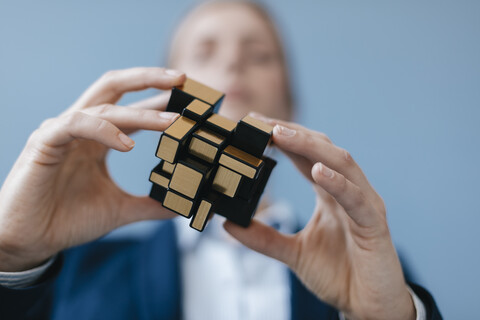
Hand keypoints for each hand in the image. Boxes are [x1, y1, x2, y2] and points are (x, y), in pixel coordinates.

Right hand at [0, 67, 184, 271]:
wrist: (31, 242)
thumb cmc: (68, 219)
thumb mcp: (119, 209)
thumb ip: (149, 205)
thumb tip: (180, 206)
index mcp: (98, 138)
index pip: (130, 107)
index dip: (157, 98)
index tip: (189, 98)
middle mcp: (81, 128)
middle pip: (114, 86)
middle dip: (148, 77)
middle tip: (181, 78)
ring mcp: (62, 131)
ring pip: (103, 106)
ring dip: (140, 112)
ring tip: (170, 121)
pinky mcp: (45, 142)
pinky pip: (77, 124)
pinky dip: (105, 129)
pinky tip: (128, 144)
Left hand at [224, 114, 415, 319]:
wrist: (367, 307)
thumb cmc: (338, 274)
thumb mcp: (293, 252)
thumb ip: (264, 237)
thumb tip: (229, 224)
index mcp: (330, 193)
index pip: (304, 156)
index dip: (281, 139)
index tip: (252, 126)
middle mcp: (348, 191)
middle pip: (321, 149)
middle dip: (291, 133)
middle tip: (260, 123)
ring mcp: (364, 204)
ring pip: (340, 163)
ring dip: (310, 146)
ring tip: (280, 134)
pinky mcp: (374, 224)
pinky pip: (356, 197)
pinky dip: (337, 182)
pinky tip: (317, 171)